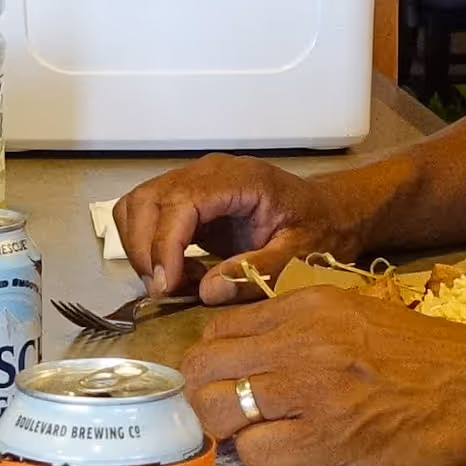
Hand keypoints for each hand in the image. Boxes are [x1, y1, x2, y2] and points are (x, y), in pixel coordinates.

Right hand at [116, 156, 338, 299]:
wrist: (328, 212)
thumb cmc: (318, 228)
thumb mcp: (299, 253)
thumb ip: (257, 271)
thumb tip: (206, 292)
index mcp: (238, 179)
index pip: (179, 202)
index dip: (163, 244)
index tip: (165, 285)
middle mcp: (208, 173)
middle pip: (147, 200)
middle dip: (144, 249)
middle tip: (165, 290)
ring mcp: (194, 182)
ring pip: (137, 205)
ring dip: (141, 247)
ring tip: (172, 281)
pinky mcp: (187, 200)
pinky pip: (147, 215)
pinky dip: (148, 245)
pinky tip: (178, 270)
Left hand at [181, 288, 465, 465]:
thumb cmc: (428, 354)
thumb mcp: (356, 314)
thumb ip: (300, 326)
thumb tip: (250, 354)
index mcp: (306, 306)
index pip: (217, 330)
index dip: (214, 362)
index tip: (228, 381)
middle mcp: (300, 341)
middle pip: (203, 368)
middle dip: (204, 395)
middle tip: (226, 413)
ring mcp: (312, 389)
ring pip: (218, 410)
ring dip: (224, 429)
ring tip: (250, 435)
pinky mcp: (329, 438)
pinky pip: (256, 451)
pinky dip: (258, 457)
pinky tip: (284, 452)